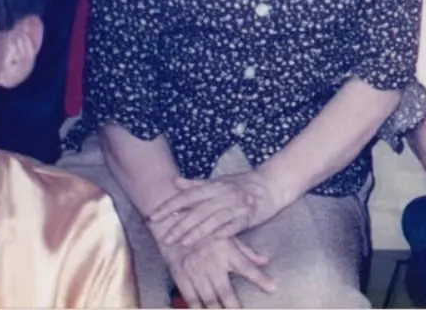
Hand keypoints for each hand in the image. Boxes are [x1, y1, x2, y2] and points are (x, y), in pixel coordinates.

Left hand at [149, 171, 285, 248]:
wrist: (272, 184)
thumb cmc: (244, 184)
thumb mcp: (219, 181)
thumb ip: (197, 184)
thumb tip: (175, 181)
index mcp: (214, 185)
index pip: (187, 196)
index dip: (170, 206)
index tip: (153, 216)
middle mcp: (223, 194)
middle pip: (197, 210)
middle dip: (180, 224)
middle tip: (165, 238)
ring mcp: (236, 205)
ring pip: (213, 219)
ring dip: (197, 231)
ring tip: (183, 243)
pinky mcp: (248, 215)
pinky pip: (234, 225)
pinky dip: (223, 232)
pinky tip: (213, 241)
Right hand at [158, 234, 274, 308]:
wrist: (173, 221)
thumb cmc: (205, 228)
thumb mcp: (227, 235)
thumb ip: (246, 251)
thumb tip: (264, 261)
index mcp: (226, 249)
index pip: (247, 267)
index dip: (261, 279)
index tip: (273, 288)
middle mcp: (211, 261)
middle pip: (225, 291)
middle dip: (233, 307)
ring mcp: (195, 269)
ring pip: (207, 298)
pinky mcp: (180, 275)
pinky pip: (189, 297)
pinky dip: (196, 308)